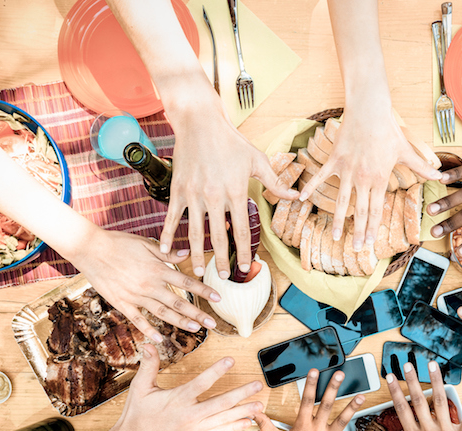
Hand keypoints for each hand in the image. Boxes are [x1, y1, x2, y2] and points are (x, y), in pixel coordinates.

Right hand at [72, 228, 221, 338]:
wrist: (90, 248)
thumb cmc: (118, 243)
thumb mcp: (146, 243)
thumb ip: (167, 252)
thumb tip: (187, 254)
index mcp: (157, 269)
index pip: (186, 282)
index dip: (203, 291)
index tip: (218, 298)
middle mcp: (149, 285)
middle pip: (178, 302)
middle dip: (197, 314)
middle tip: (212, 324)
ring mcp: (135, 296)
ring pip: (162, 313)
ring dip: (180, 322)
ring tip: (195, 330)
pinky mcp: (121, 302)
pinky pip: (137, 319)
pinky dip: (148, 330)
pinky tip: (160, 339)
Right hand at [109, 345, 263, 430]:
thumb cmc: (137, 416)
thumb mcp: (140, 388)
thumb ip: (149, 365)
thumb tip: (149, 344)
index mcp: (178, 399)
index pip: (202, 382)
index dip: (217, 370)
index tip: (231, 360)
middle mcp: (190, 415)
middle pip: (221, 402)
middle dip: (242, 394)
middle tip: (258, 385)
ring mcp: (195, 429)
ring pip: (224, 419)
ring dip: (244, 411)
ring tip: (260, 406)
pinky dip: (234, 427)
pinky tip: (247, 422)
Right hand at [161, 91, 296, 277]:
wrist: (200, 123)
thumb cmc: (232, 142)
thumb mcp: (258, 160)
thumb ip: (275, 183)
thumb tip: (297, 197)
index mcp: (236, 192)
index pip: (241, 230)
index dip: (243, 251)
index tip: (244, 267)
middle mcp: (214, 196)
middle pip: (218, 236)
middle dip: (221, 259)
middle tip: (222, 277)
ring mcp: (194, 194)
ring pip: (194, 231)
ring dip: (195, 254)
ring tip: (196, 271)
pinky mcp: (178, 190)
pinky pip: (172, 217)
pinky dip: (167, 235)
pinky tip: (165, 251)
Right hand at [256, 370, 378, 430]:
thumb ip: (264, 424)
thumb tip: (254, 411)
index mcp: (302, 427)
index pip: (307, 401)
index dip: (311, 385)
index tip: (315, 371)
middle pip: (327, 405)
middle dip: (334, 388)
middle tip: (341, 374)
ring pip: (342, 421)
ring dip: (352, 408)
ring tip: (362, 396)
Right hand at [300, 106, 440, 249]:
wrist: (369, 110)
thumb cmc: (388, 129)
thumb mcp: (406, 150)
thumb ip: (421, 167)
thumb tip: (440, 176)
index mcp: (379, 179)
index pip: (376, 210)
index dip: (373, 228)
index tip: (370, 244)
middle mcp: (362, 178)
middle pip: (360, 211)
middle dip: (358, 232)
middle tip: (356, 249)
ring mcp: (346, 170)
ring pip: (340, 201)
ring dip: (338, 220)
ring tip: (334, 236)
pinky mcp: (334, 160)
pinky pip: (320, 177)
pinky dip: (311, 187)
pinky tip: (302, 200)